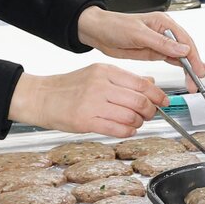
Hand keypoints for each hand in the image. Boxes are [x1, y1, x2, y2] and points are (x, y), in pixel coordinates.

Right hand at [9, 64, 165, 137]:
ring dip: (139, 123)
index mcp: (105, 71)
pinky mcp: (85, 121)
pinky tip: (128, 130)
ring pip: (130, 116)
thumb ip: (124, 79)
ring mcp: (93, 104)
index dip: (157, 95)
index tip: (164, 101)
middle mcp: (100, 85)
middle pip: (139, 101)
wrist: (41, 97)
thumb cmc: (69, 87)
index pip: (142, 83)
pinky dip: (128, 132)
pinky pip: (117, 129)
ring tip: (137, 122)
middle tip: (151, 114)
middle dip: (150, 111)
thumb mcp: (97, 73)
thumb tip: (151, 82)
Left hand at [76, 6, 204, 90]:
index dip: (193, 57)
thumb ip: (161, 43)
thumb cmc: (115, 26)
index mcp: (164, 22)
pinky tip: (188, 72)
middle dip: (193, 65)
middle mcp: (164, 31)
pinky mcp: (154, 51)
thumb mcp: (138, 34)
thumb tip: (183, 49)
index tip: (198, 71)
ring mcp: (160, 42)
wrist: (98, 32)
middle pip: (185, 49)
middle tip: (197, 81)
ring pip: (180, 55)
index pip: (185, 41)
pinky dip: (180, 66)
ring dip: (188, 68)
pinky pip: (171, 59)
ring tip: (195, 81)